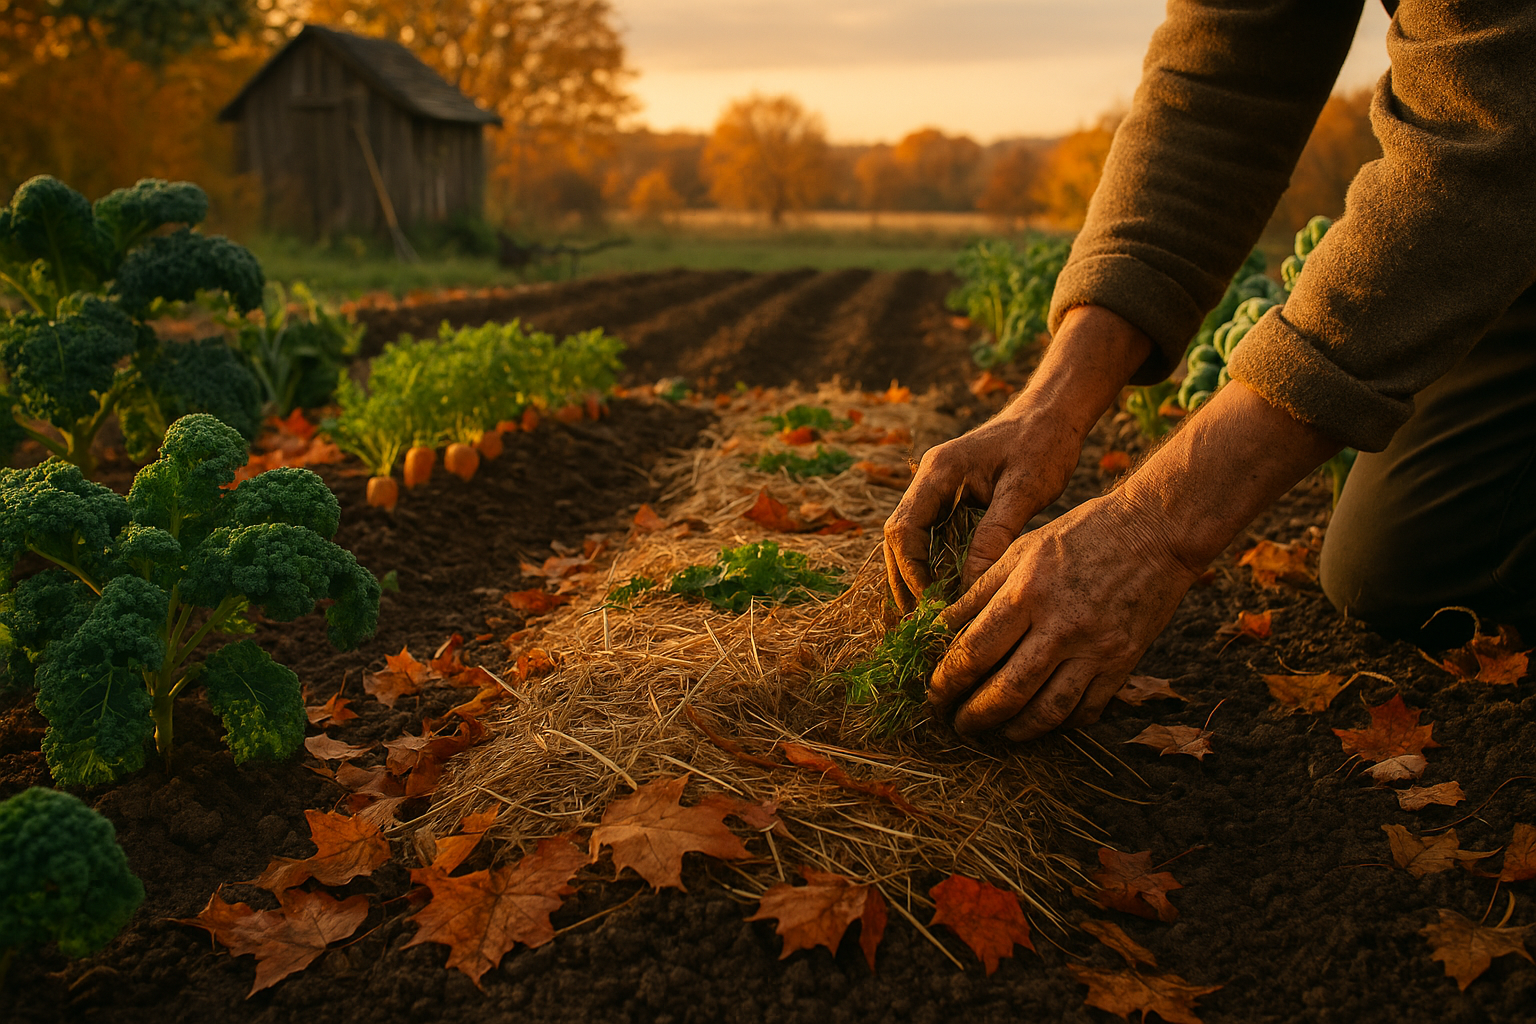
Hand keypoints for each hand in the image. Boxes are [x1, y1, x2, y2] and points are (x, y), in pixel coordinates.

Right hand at [884, 306, 1154, 612]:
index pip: (904, 530)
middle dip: (906, 583)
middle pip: (898, 539)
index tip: (932, 607)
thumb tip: (969, 586)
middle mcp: (928, 480)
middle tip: (920, 626)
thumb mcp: (1025, 490)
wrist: (1054, 413)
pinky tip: (949, 597)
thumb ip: (996, 535)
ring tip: (930, 621)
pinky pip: (934, 539)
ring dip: (918, 579)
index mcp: (938, 471)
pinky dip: (937, 568)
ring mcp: (937, 490)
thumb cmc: (1044, 444)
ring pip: (912, 542)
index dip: (911, 573)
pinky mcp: (953, 500)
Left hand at [924, 380, 1341, 740]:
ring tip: (993, 732)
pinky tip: (1039, 721)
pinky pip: (1085, 711)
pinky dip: (1058, 724)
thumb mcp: (1022, 549)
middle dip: (972, 716)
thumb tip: (941, 628)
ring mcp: (1095, 650)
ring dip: (1012, 731)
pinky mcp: (1123, 664)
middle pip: (1005, 692)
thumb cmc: (1082, 534)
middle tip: (956, 722)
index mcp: (1027, 593)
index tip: (933, 694)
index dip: (946, 682)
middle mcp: (1060, 626)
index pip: (974, 653)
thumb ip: (981, 591)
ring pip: (1045, 713)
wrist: (1156, 531)